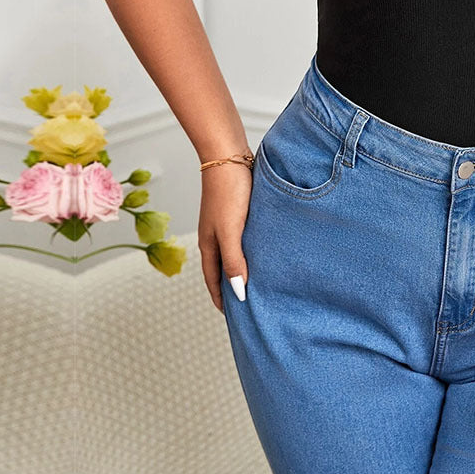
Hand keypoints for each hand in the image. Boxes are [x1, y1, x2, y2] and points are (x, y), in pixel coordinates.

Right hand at [197, 162, 252, 312]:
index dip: (222, 298)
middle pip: (222, 268)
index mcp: (209, 244)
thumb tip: (238, 292)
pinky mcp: (239, 210)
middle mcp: (215, 236)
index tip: (233, 317)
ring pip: (234, 252)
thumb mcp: (230, 230)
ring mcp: (226, 222)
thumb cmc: (228, 192)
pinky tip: (265, 249)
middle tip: (248, 304)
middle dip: (232, 287)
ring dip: (242, 267)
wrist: (228, 156)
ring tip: (259, 281)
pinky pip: (244, 237)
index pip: (214, 280)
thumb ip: (233, 260)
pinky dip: (251, 249)